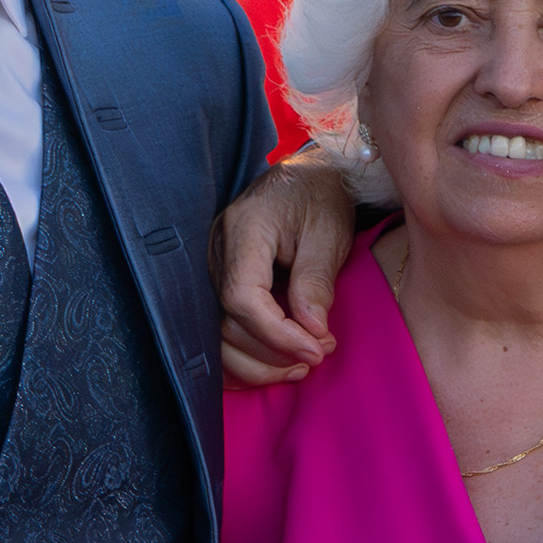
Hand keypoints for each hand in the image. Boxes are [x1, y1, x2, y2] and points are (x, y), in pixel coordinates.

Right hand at [217, 159, 361, 383]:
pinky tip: (272, 366)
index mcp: (243, 230)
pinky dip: (242, 356)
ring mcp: (214, 267)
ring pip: (218, 333)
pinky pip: (220, 328)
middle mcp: (217, 250)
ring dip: (258, 362)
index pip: (242, 297)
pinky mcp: (221, 280)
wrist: (309, 175)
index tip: (316, 350)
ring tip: (301, 367)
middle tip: (317, 357)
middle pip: (227, 321)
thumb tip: (312, 332)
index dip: (277, 333)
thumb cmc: (321, 196)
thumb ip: (316, 281)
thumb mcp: (329, 232)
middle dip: (272, 352)